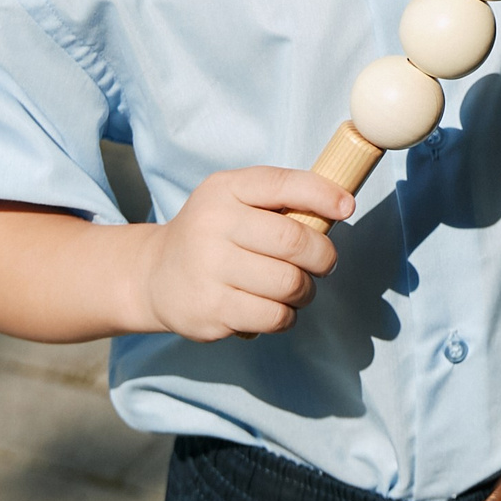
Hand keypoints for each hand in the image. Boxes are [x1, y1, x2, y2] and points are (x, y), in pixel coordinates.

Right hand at [139, 167, 352, 339]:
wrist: (154, 275)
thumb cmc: (212, 233)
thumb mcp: (234, 199)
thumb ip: (280, 198)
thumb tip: (340, 205)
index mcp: (225, 189)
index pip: (283, 184)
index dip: (323, 194)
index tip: (347, 207)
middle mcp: (213, 225)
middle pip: (294, 241)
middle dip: (323, 256)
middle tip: (325, 263)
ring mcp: (209, 270)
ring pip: (288, 284)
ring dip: (306, 290)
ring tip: (298, 288)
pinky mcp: (210, 311)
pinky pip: (273, 316)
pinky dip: (286, 315)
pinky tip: (276, 308)